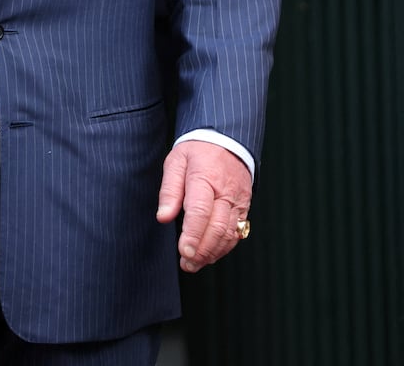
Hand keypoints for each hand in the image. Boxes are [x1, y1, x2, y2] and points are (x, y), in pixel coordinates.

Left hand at [156, 141, 251, 272]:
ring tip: (194, 264)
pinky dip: (224, 248)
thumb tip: (163, 217)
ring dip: (212, 253)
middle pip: (217, 227)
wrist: (228, 142)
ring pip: (229, 234)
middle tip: (187, 264)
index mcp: (206, 177)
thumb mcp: (176, 161)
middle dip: (202, 250)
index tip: (184, 252)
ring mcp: (238, 201)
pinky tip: (210, 255)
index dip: (193, 235)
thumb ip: (169, 190)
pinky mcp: (244, 208)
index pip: (200, 211)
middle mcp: (226, 192)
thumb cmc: (198, 152)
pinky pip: (237, 233)